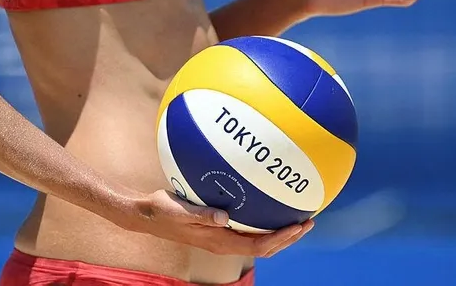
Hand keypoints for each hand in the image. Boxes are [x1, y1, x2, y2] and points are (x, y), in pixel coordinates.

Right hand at [120, 189, 313, 256]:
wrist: (147, 215)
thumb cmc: (161, 211)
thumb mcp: (178, 210)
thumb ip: (201, 214)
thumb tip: (224, 216)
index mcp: (218, 242)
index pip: (258, 246)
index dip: (281, 239)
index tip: (299, 226)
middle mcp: (224, 242)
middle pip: (265, 248)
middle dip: (289, 237)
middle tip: (308, 221)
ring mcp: (221, 237)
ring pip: (259, 241)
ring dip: (280, 233)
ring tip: (296, 218)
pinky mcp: (217, 229)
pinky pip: (248, 230)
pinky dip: (264, 223)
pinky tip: (267, 208)